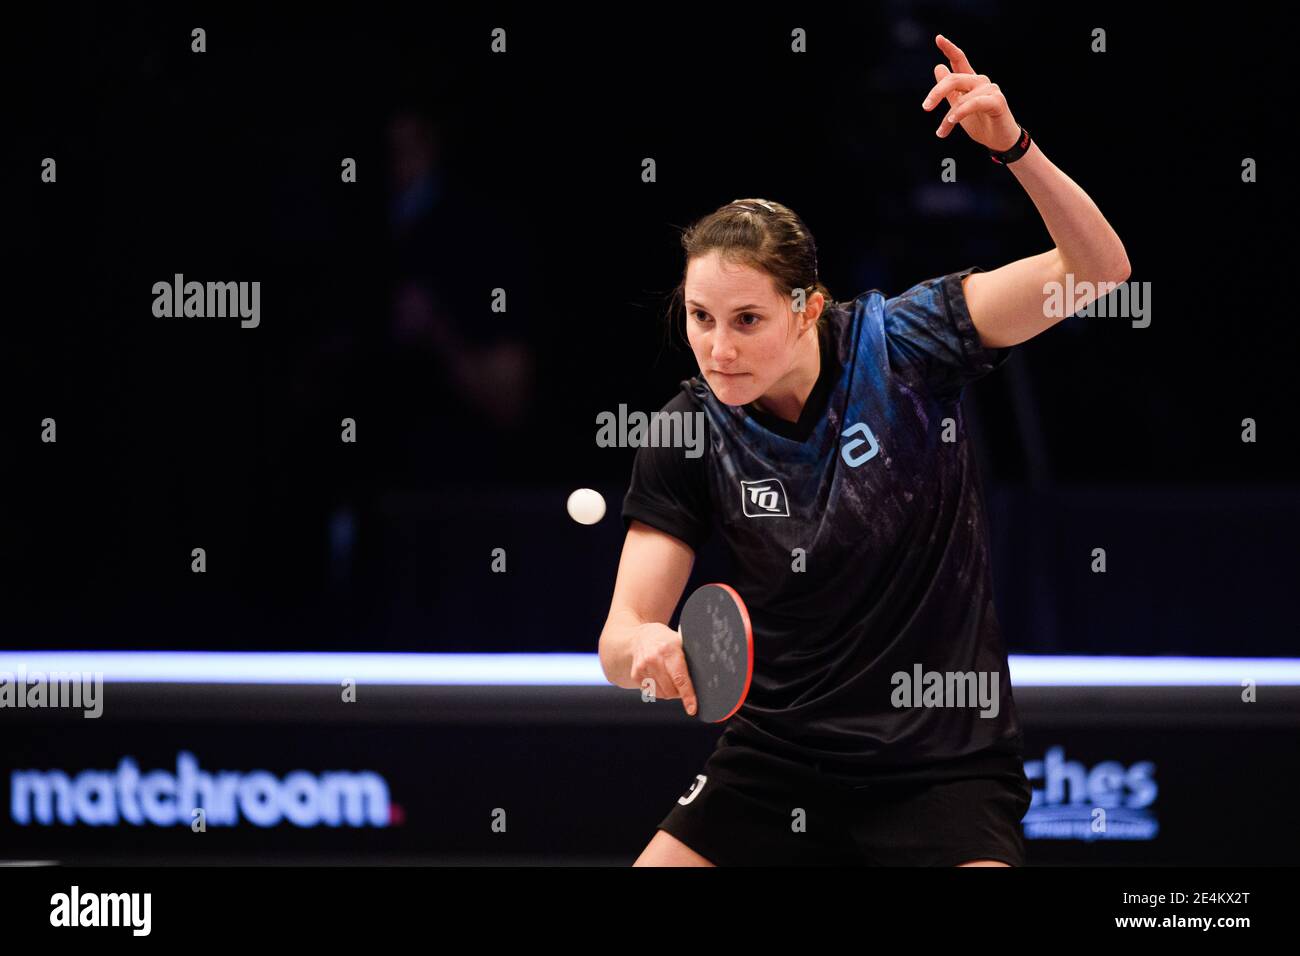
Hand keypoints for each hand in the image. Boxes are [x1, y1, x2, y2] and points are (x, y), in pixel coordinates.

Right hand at [628, 622, 698, 716]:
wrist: (640, 637)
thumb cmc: (665, 641)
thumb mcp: (680, 642)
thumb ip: (691, 658)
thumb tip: (708, 678)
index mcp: (669, 650)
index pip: (680, 678)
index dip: (688, 695)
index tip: (692, 708)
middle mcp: (654, 659)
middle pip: (671, 690)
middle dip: (679, 692)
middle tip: (681, 682)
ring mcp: (642, 667)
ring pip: (662, 694)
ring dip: (669, 692)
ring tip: (669, 677)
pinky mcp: (635, 675)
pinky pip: (652, 693)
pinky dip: (659, 690)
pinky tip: (658, 677)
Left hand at [920, 34, 1019, 151]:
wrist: (998, 140)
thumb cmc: (980, 123)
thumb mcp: (959, 106)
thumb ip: (949, 90)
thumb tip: (938, 67)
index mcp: (970, 81)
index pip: (959, 60)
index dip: (949, 48)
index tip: (938, 38)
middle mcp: (981, 81)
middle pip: (955, 78)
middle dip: (937, 92)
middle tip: (925, 107)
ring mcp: (990, 90)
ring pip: (962, 97)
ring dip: (948, 117)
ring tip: (941, 131)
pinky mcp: (997, 101)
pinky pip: (974, 103)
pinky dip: (960, 113)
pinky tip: (951, 122)